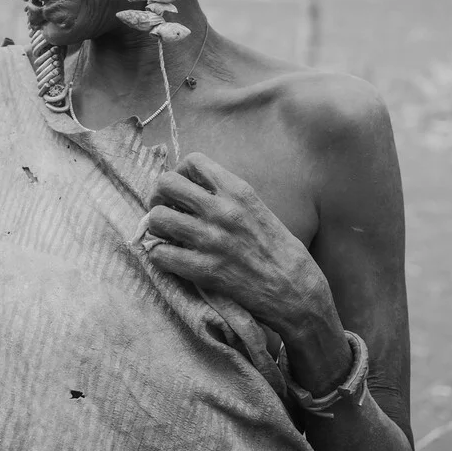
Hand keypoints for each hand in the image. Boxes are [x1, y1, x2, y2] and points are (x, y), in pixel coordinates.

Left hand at [140, 152, 321, 337]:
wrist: (295, 288)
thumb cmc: (275, 247)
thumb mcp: (254, 207)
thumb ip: (224, 194)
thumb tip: (189, 188)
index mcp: (236, 190)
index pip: (193, 161)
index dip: (179, 172)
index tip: (182, 190)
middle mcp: (222, 210)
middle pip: (165, 184)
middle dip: (159, 196)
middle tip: (165, 210)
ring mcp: (211, 240)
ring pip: (158, 218)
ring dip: (156, 227)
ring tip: (166, 236)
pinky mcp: (205, 269)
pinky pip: (160, 254)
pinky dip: (160, 256)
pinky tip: (171, 258)